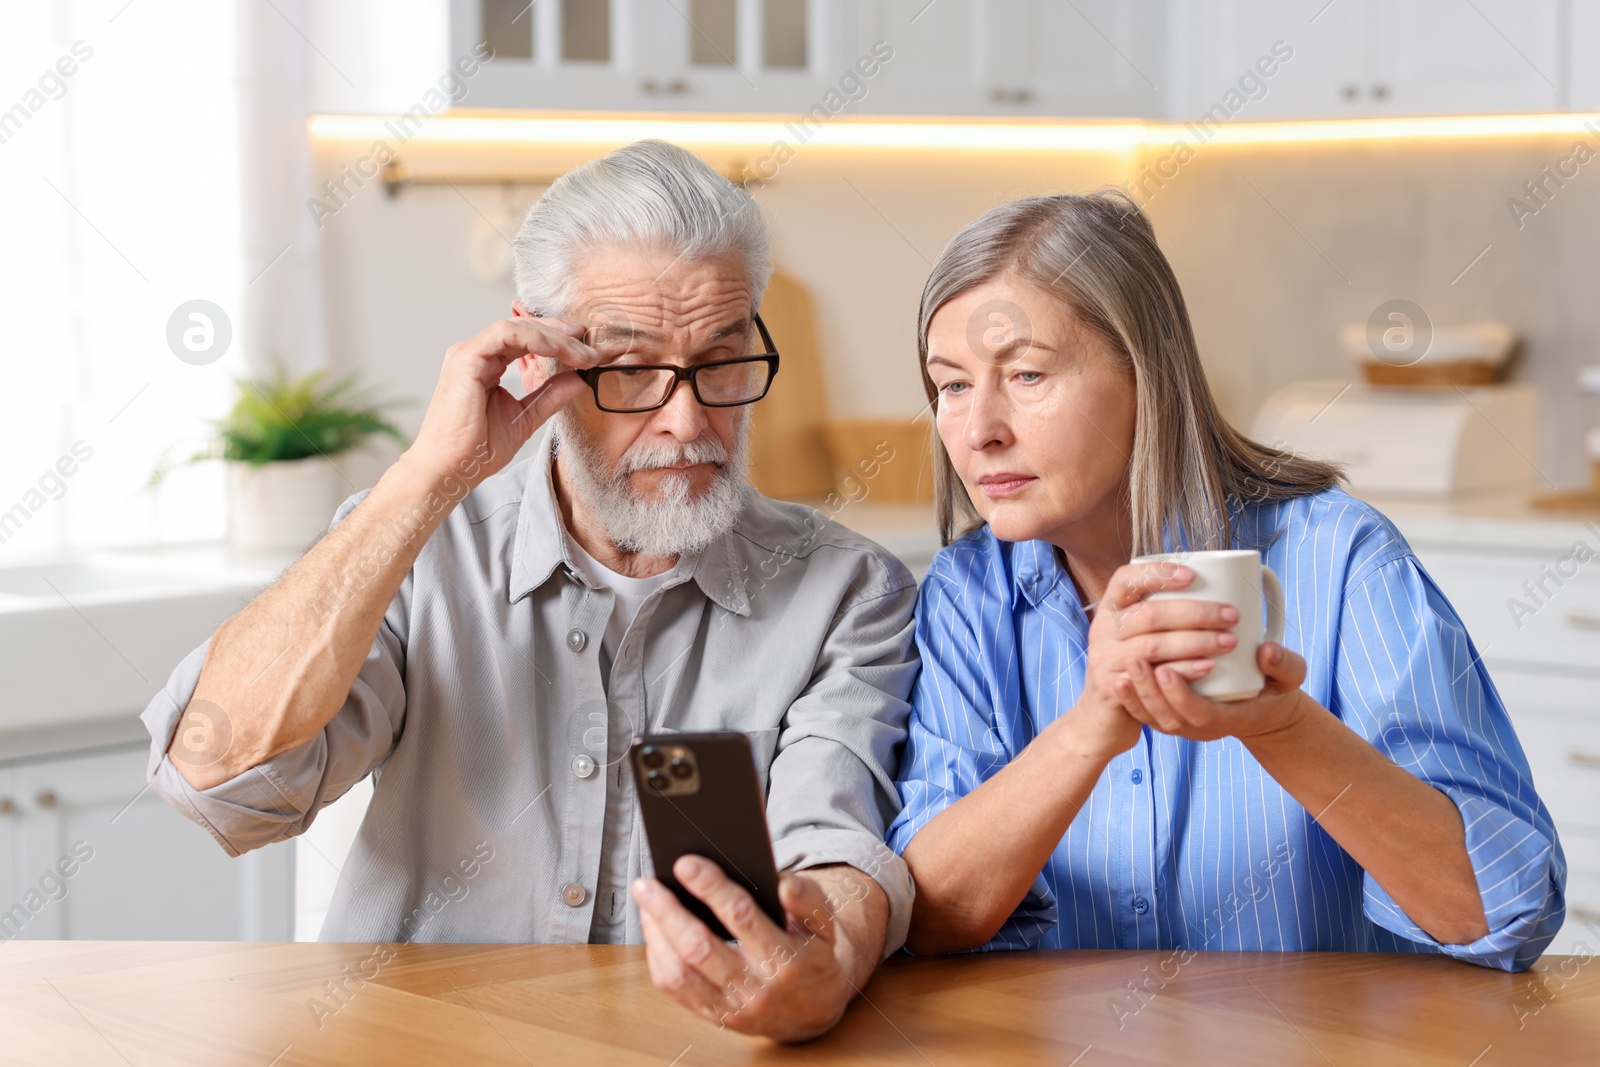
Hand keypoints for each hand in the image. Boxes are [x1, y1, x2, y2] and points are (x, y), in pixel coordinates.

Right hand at [405, 316, 597, 487]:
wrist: (450, 470)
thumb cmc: (477, 450)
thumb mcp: (525, 418)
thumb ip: (550, 396)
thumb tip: (580, 379)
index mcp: (488, 365)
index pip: (527, 341)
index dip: (560, 343)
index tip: (588, 355)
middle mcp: (477, 354)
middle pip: (525, 329)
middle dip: (562, 335)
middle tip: (591, 349)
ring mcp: (469, 353)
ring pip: (518, 328)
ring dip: (554, 337)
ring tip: (581, 352)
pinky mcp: (465, 358)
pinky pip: (505, 335)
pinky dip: (535, 338)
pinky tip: (558, 350)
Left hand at [633, 856, 859, 1042]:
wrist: (815, 1008)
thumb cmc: (813, 953)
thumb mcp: (823, 922)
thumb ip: (809, 899)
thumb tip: (785, 884)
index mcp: (785, 959)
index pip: (741, 917)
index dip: (711, 887)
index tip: (685, 864)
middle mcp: (756, 988)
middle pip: (700, 946)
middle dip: (668, 911)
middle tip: (646, 883)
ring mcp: (732, 1007)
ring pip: (680, 972)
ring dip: (655, 934)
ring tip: (645, 902)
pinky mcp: (714, 1016)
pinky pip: (675, 989)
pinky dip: (657, 956)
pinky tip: (654, 930)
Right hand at [1071, 561, 1240, 758]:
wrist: (1103, 715)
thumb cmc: (1134, 666)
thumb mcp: (1136, 634)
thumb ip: (1162, 613)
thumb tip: (1210, 583)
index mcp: (1110, 609)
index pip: (1126, 579)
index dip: (1157, 574)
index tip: (1193, 576)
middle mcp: (1102, 630)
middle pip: (1149, 614)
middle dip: (1195, 613)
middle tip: (1231, 615)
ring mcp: (1105, 659)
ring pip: (1153, 646)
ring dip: (1196, 642)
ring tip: (1229, 641)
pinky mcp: (1112, 688)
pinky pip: (1152, 677)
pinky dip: (1183, 671)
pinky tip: (1208, 667)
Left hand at [1116, 640, 1311, 742]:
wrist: (1261, 707)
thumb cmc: (1275, 688)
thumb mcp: (1290, 677)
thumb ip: (1285, 665)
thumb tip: (1266, 652)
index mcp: (1230, 718)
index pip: (1199, 714)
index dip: (1180, 696)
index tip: (1166, 671)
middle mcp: (1201, 726)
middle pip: (1167, 717)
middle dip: (1148, 692)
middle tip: (1134, 660)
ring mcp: (1183, 724)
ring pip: (1152, 717)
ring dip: (1136, 693)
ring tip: (1123, 663)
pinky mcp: (1170, 715)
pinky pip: (1145, 712)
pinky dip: (1131, 697)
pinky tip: (1118, 673)